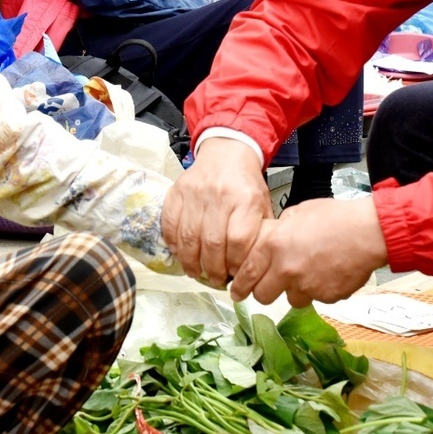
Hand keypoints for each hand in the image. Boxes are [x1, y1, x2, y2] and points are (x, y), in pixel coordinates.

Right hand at [163, 137, 270, 286]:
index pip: (238, 240)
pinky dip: (173, 244)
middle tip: (215, 280)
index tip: (235, 274)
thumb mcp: (263, 204)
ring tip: (196, 272)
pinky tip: (181, 254)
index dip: (234, 263)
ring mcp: (194, 193)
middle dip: (212, 269)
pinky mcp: (176, 192)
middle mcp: (218, 196)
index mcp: (245, 200)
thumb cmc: (245, 184)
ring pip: (188, 238)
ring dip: (191, 262)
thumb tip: (254, 266)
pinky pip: (170, 224)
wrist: (226, 153)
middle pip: (211, 243)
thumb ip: (260, 232)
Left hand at [231, 197, 386, 306]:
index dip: (239, 286)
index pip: (246, 275)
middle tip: (271, 285)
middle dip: (265, 291)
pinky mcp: (326, 297)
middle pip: (263, 296)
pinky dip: (318, 290)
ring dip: (294, 291)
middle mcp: (286, 269)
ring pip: (291, 300)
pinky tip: (327, 274)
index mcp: (274, 246)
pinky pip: (316, 299)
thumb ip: (280, 229)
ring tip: (308, 275)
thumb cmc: (336, 218)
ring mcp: (306, 286)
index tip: (236, 291)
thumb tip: (273, 237)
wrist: (367, 232)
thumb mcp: (297, 213)